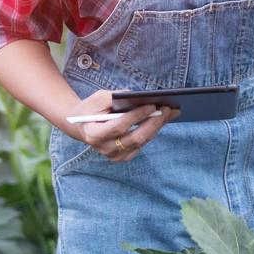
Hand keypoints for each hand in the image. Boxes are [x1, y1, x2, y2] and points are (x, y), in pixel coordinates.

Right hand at [64, 91, 180, 161]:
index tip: (152, 104)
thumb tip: (138, 96)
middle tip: (168, 108)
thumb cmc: (91, 109)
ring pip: (141, 142)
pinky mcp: (123, 157)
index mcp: (94, 134)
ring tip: (170, 112)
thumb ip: (114, 97)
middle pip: (135, 138)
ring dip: (157, 126)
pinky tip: (161, 120)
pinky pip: (142, 145)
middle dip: (154, 122)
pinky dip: (152, 132)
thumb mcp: (98, 98)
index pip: (119, 126)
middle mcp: (105, 148)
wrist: (83, 126)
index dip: (137, 116)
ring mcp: (115, 156)